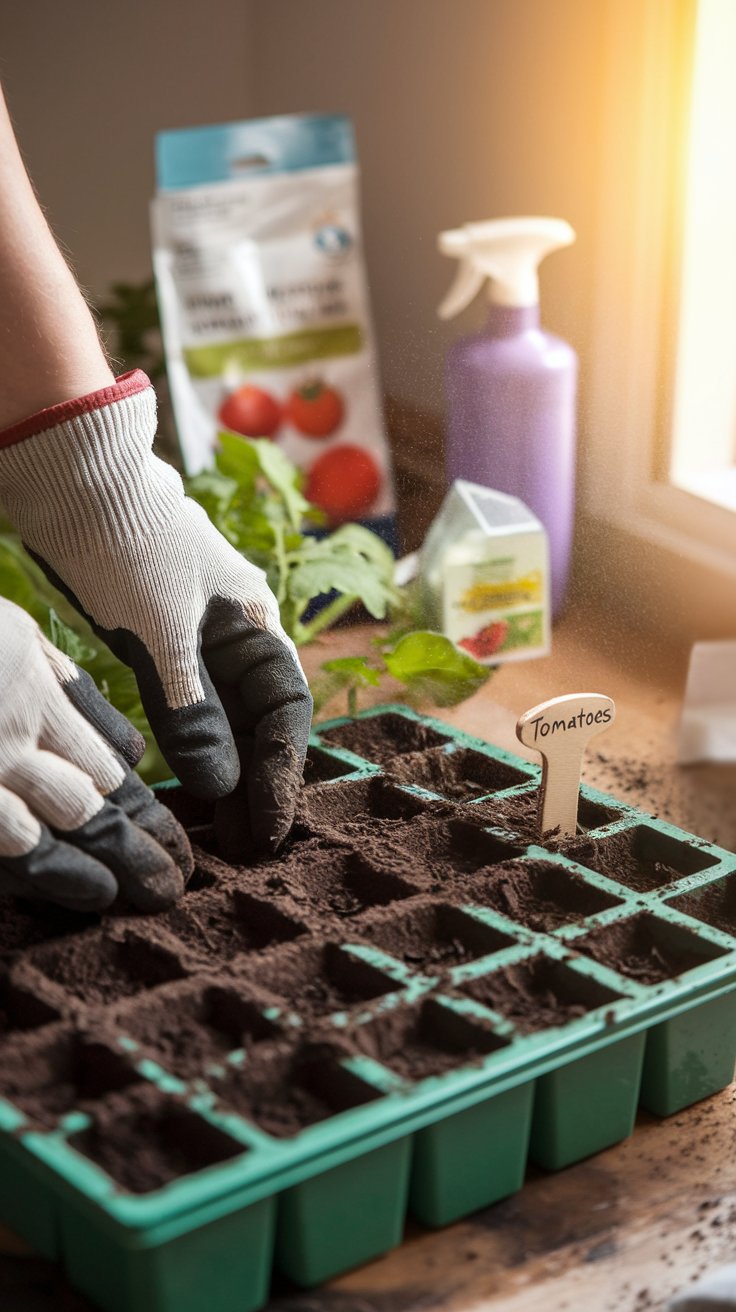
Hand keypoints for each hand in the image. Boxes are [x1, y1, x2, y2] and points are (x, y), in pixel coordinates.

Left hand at [0, 371, 312, 857]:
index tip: (265, 828)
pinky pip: (185, 709)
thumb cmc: (125, 546)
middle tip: (242, 849)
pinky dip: (187, 750)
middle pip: (261, 722)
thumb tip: (221, 790)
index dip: (281, 773)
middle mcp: (237, 633)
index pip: (286, 712)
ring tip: (216, 833)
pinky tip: (179, 786)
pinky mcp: (158, 642)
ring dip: (224, 775)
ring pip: (223, 720)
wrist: (71, 482)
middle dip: (256, 785)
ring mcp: (197, 637)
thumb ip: (192, 713)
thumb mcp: (161, 634)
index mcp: (257, 622)